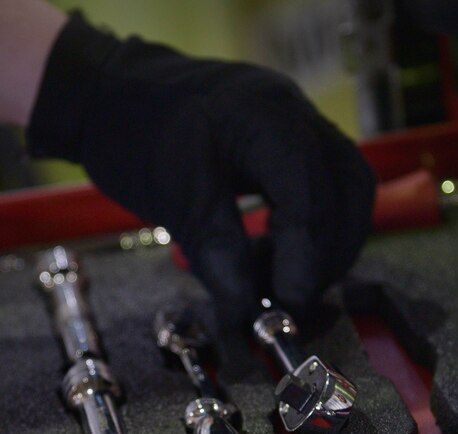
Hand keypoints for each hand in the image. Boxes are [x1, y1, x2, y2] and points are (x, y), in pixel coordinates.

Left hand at [27, 13, 374, 327]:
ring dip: (321, 248)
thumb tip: (247, 314)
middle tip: (287, 303)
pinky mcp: (288, 147)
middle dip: (323, 258)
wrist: (109, 95)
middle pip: (348, 196)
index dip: (305, 262)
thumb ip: (218, 252)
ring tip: (274, 283)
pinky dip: (305, 232)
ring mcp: (298, 127)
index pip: (313, 200)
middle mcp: (297, 116)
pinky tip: (269, 257)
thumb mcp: (172, 196)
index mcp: (271, 119)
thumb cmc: (133, 133)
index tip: (285, 309)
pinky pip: (322, 192)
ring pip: (344, 196)